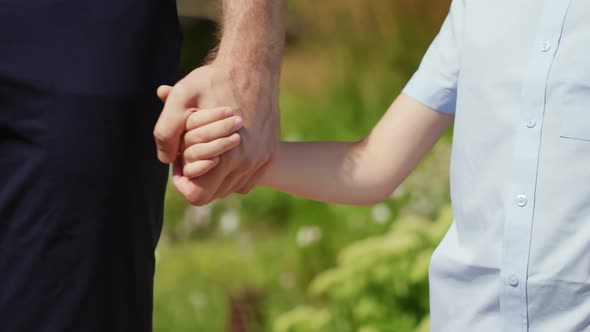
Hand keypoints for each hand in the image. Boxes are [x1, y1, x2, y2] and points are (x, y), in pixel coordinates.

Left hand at [154, 61, 279, 204]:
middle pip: (215, 194)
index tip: (180, 163)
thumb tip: (165, 159)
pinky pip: (248, 179)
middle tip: (192, 152)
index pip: (199, 196)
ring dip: (218, 174)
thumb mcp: (180, 99)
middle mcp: (249, 163)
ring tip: (209, 148)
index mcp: (227, 156)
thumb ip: (165, 131)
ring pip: (232, 187)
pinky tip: (227, 151)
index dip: (184, 184)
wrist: (253, 66)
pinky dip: (235, 171)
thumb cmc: (214, 80)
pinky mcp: (272, 154)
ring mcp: (263, 160)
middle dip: (200, 178)